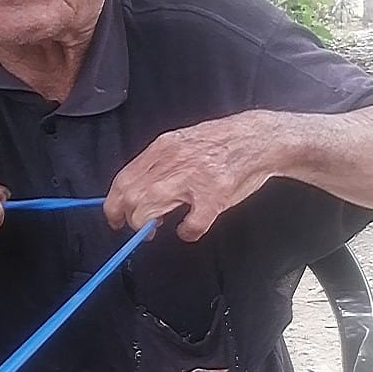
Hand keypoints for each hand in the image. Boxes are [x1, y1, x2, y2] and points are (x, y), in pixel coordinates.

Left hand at [104, 111, 283, 240]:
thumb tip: (136, 189)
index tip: (115, 217)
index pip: (123, 179)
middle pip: (131, 196)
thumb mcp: (182, 143)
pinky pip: (191, 225)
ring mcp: (193, 178)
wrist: (258, 138)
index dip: (114, 204)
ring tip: (160, 226)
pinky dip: (187, 233)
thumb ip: (159, 163)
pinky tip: (190, 228)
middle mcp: (173, 161)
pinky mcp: (214, 195)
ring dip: (148, 226)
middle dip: (130, 218)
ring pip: (149, 209)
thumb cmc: (222, 144)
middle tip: (140, 227)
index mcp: (163, 148)